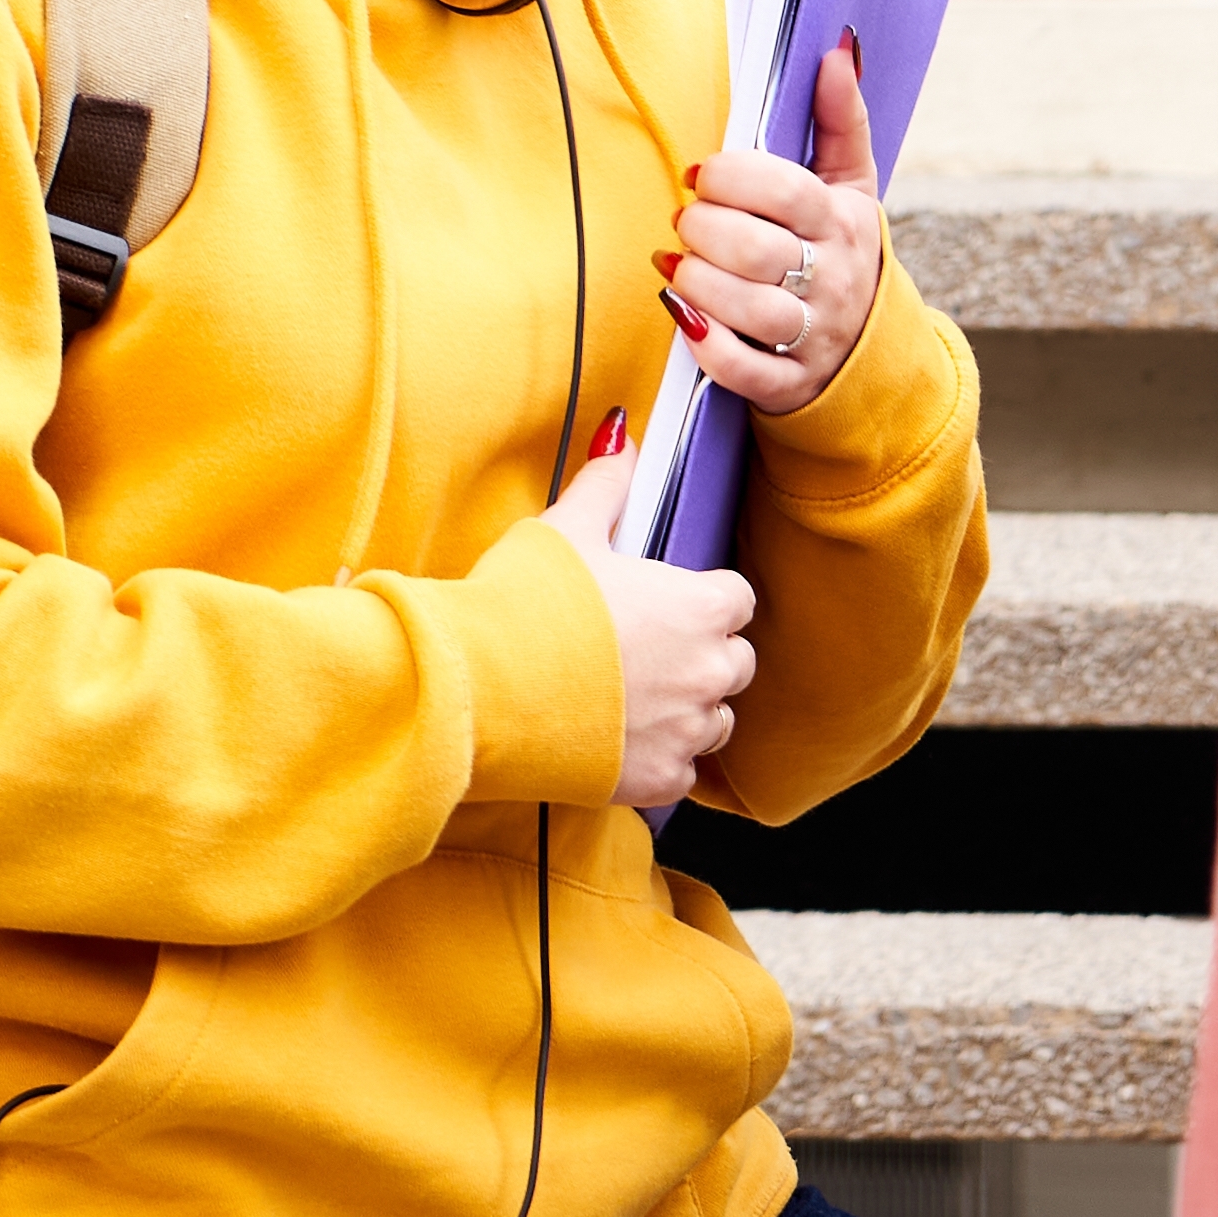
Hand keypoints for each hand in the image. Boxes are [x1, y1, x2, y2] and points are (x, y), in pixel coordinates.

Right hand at [539, 419, 758, 808]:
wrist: (479, 691)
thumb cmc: (525, 604)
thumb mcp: (566, 528)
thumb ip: (607, 484)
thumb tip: (625, 437)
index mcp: (698, 605)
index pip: (738, 598)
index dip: (706, 596)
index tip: (673, 600)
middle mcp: (707, 671)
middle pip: (736, 661)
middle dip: (704, 654)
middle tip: (649, 650)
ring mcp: (685, 730)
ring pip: (716, 721)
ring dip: (688, 709)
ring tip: (633, 698)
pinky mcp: (657, 779)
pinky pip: (681, 773)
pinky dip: (659, 759)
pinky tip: (619, 741)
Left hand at [660, 33, 887, 418]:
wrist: (868, 349)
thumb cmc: (841, 253)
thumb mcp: (850, 186)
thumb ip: (841, 119)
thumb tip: (838, 50)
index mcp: (842, 223)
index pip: (784, 191)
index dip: (730, 177)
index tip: (700, 175)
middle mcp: (832, 281)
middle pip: (755, 250)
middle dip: (702, 230)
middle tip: (684, 222)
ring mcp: (813, 337)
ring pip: (746, 309)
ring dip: (696, 283)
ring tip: (678, 267)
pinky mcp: (789, 384)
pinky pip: (741, 370)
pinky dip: (705, 343)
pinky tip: (684, 314)